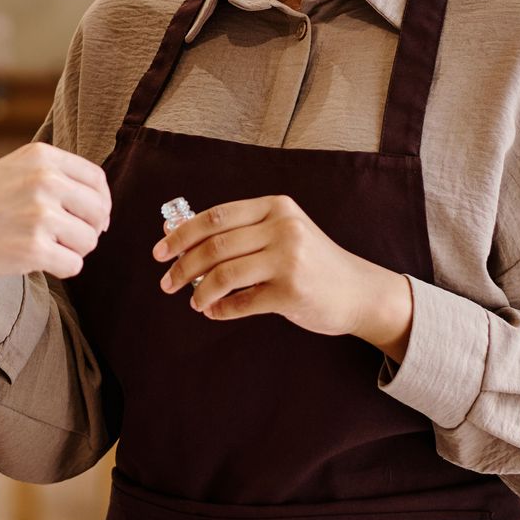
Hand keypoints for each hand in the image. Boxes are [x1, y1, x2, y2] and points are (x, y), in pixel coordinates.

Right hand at [0, 142, 110, 278]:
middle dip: (88, 230)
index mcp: (43, 157)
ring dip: (72, 250)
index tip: (91, 218)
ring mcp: (41, 215)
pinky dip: (60, 268)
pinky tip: (35, 260)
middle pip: (98, 212)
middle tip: (64, 239)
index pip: (96, 180)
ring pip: (88, 241)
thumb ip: (54, 179)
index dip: (100, 203)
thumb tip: (101, 211)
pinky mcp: (34, 249)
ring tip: (42, 247)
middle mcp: (46, 181)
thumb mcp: (15, 170)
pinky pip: (74, 265)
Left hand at [153, 195, 412, 358]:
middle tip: (167, 282)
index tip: (160, 251)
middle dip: (182, 265)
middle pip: (215, 245)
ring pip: (224, 274)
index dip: (182, 234)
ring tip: (193, 302)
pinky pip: (242, 302)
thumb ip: (234, 232)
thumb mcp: (279, 234)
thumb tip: (174, 232)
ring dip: (199, 291)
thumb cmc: (311, 262)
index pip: (215, 216)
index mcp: (275, 207)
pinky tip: (215, 312)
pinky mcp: (292, 291)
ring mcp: (290, 259)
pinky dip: (222, 309)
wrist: (359, 291)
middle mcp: (283, 228)